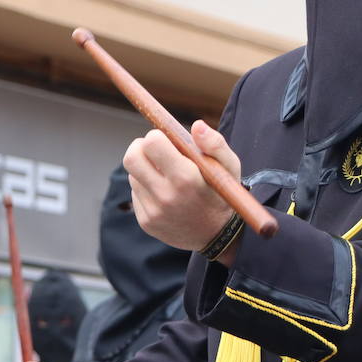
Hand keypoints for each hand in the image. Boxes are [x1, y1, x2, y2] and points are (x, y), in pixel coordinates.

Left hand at [123, 121, 242, 260]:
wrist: (218, 236)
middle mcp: (166, 196)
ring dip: (145, 169)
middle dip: (140, 148)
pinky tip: (165, 194)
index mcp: (186, 178)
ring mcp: (154, 211)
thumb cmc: (223, 193)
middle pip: (131, 158)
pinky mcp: (146, 222)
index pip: (151, 143)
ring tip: (166, 175)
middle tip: (153, 149)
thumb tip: (196, 125)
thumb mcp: (229, 167)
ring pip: (133, 175)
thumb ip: (215, 144)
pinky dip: (147, 188)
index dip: (157, 136)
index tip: (166, 140)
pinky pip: (136, 194)